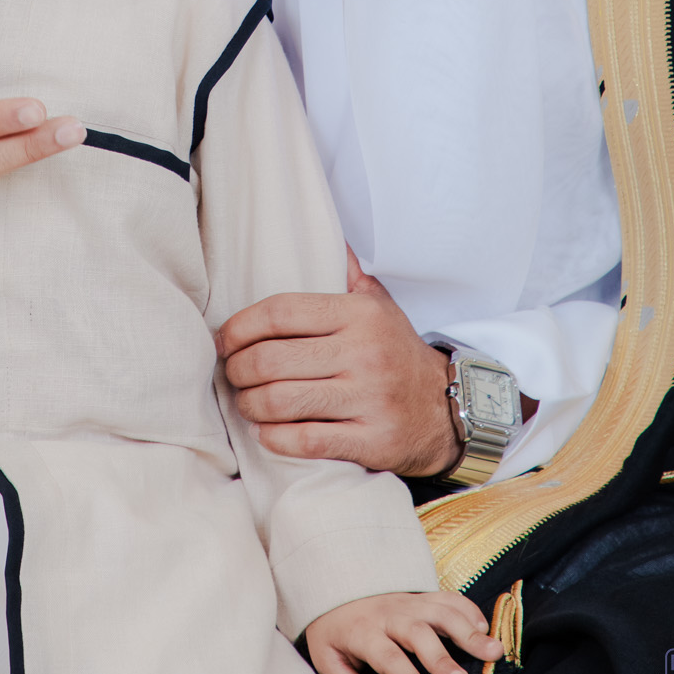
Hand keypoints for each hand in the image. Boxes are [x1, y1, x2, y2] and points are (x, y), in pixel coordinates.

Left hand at [216, 248, 459, 475]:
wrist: (448, 408)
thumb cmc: (397, 352)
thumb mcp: (378, 304)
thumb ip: (345, 272)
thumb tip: (322, 231)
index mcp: (358, 314)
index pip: (280, 312)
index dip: (240, 326)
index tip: (225, 339)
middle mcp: (363, 353)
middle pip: (272, 360)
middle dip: (238, 370)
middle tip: (232, 374)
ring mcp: (369, 399)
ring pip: (282, 402)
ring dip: (250, 405)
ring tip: (246, 403)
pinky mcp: (372, 440)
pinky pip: (306, 441)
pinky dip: (275, 438)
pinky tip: (267, 432)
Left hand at [305, 590, 502, 673]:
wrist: (333, 590)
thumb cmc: (334, 634)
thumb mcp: (327, 660)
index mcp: (363, 633)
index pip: (387, 655)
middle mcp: (388, 614)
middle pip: (417, 631)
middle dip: (440, 657)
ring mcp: (408, 601)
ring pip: (439, 611)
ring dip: (467, 631)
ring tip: (493, 652)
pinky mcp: (421, 596)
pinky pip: (448, 597)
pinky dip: (469, 609)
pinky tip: (485, 628)